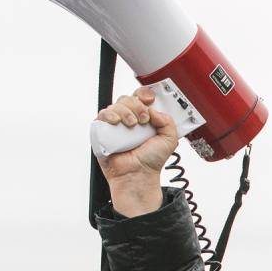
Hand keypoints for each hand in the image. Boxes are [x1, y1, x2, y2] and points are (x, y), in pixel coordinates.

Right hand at [95, 88, 176, 215]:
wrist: (138, 175)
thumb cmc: (150, 161)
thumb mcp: (169, 140)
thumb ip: (168, 121)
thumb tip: (153, 109)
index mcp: (144, 119)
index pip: (141, 98)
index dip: (144, 95)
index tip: (150, 101)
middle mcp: (129, 119)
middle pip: (128, 99)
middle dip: (137, 106)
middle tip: (143, 120)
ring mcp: (116, 125)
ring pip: (116, 105)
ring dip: (125, 111)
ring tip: (132, 125)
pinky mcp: (103, 131)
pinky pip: (102, 114)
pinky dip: (109, 114)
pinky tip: (117, 122)